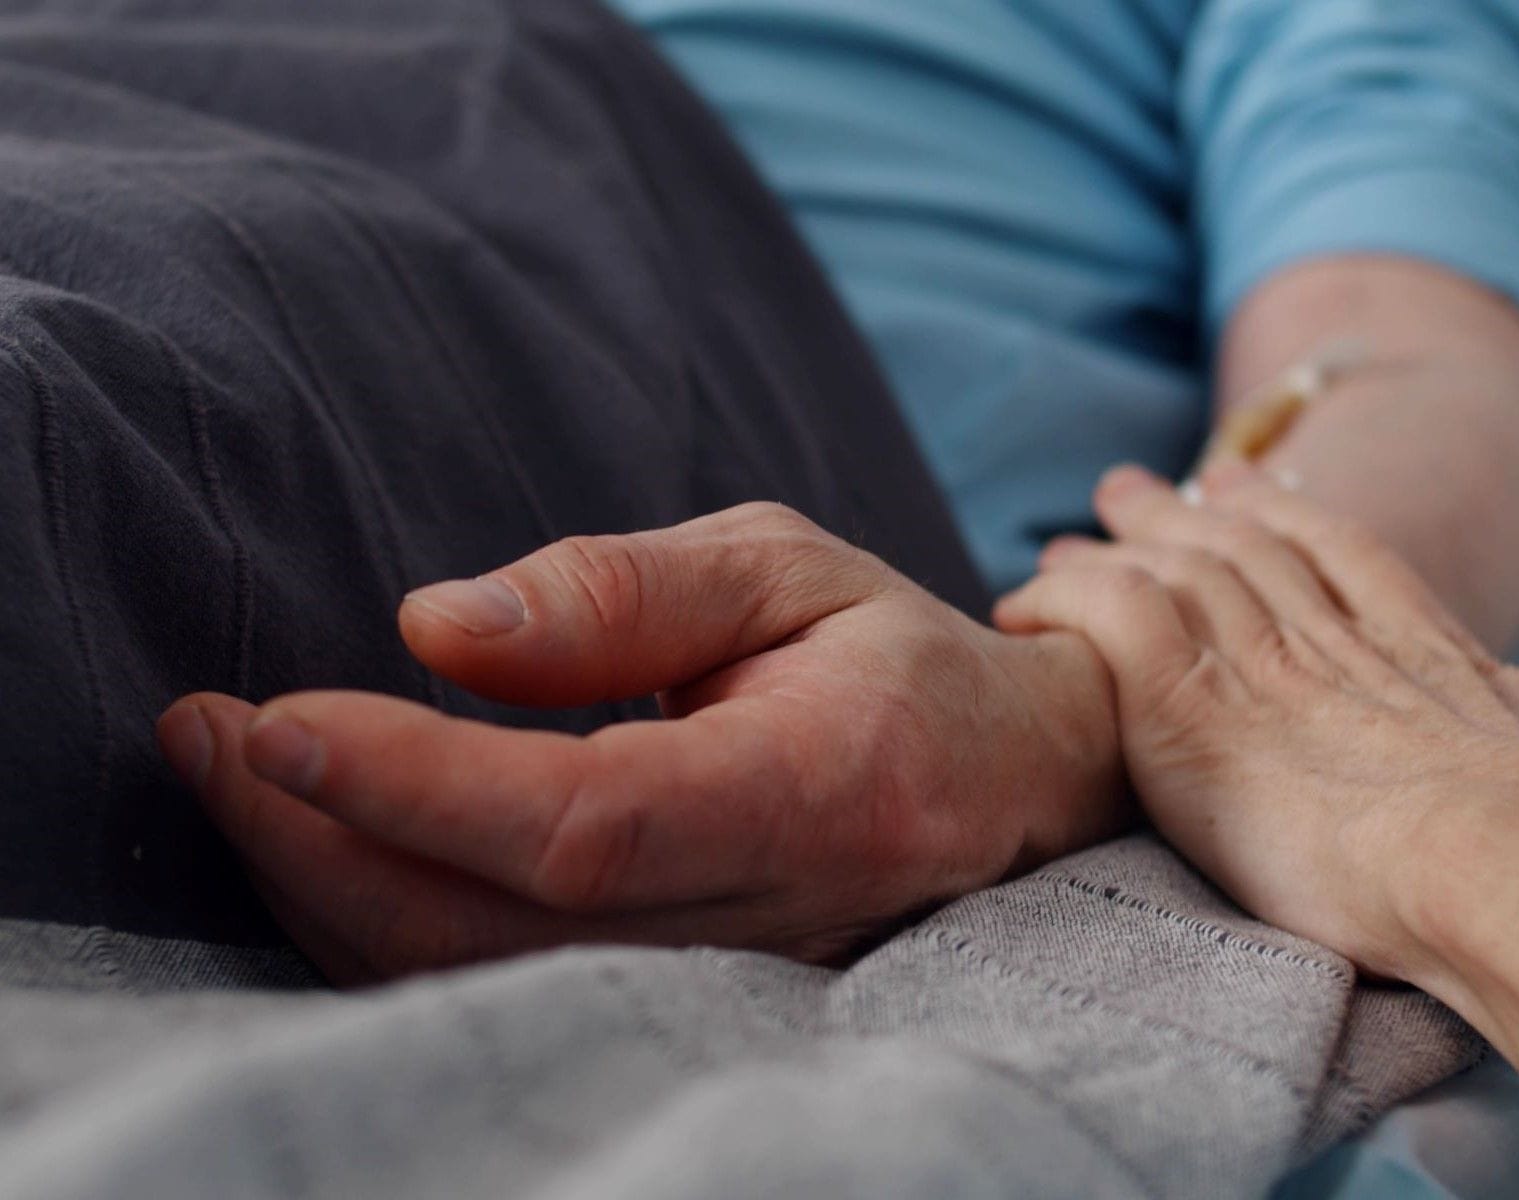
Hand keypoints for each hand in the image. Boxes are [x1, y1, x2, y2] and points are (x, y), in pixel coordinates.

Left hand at [158, 503, 1124, 982]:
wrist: (1004, 780)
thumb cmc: (891, 655)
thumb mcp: (782, 564)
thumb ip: (619, 595)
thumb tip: (436, 627)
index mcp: (816, 787)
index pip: (591, 824)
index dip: (421, 786)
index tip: (275, 719)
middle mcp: (774, 915)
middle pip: (509, 932)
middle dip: (324, 845)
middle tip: (202, 737)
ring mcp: (732, 984)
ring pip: (493, 982)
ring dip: (330, 892)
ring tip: (234, 779)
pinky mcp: (687, 1002)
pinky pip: (509, 989)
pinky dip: (387, 928)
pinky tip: (323, 846)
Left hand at [993, 465, 1518, 978]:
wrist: (1499, 853)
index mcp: (1408, 640)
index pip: (1329, 548)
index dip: (1280, 510)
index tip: (1244, 479)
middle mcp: (1322, 633)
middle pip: (1233, 545)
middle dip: (1178, 511)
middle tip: (1127, 485)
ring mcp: (1253, 662)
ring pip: (1164, 573)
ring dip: (1111, 548)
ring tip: (1065, 534)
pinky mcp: (1189, 708)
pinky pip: (1103, 623)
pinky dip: (1058, 602)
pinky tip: (1020, 602)